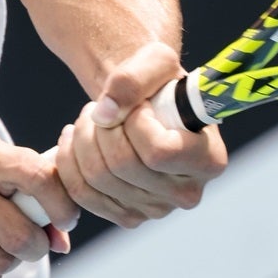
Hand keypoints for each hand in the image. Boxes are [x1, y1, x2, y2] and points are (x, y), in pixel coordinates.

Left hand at [57, 41, 227, 227]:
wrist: (146, 105)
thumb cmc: (159, 83)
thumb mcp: (155, 61)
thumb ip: (132, 79)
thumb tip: (104, 114)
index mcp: (209, 160)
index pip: (158, 152)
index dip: (134, 122)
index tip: (137, 104)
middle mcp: (187, 193)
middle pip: (122, 166)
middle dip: (101, 127)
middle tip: (101, 107)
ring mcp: (156, 210)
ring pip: (97, 179)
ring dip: (82, 139)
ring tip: (90, 117)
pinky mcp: (128, 216)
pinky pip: (81, 193)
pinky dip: (69, 161)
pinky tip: (75, 138)